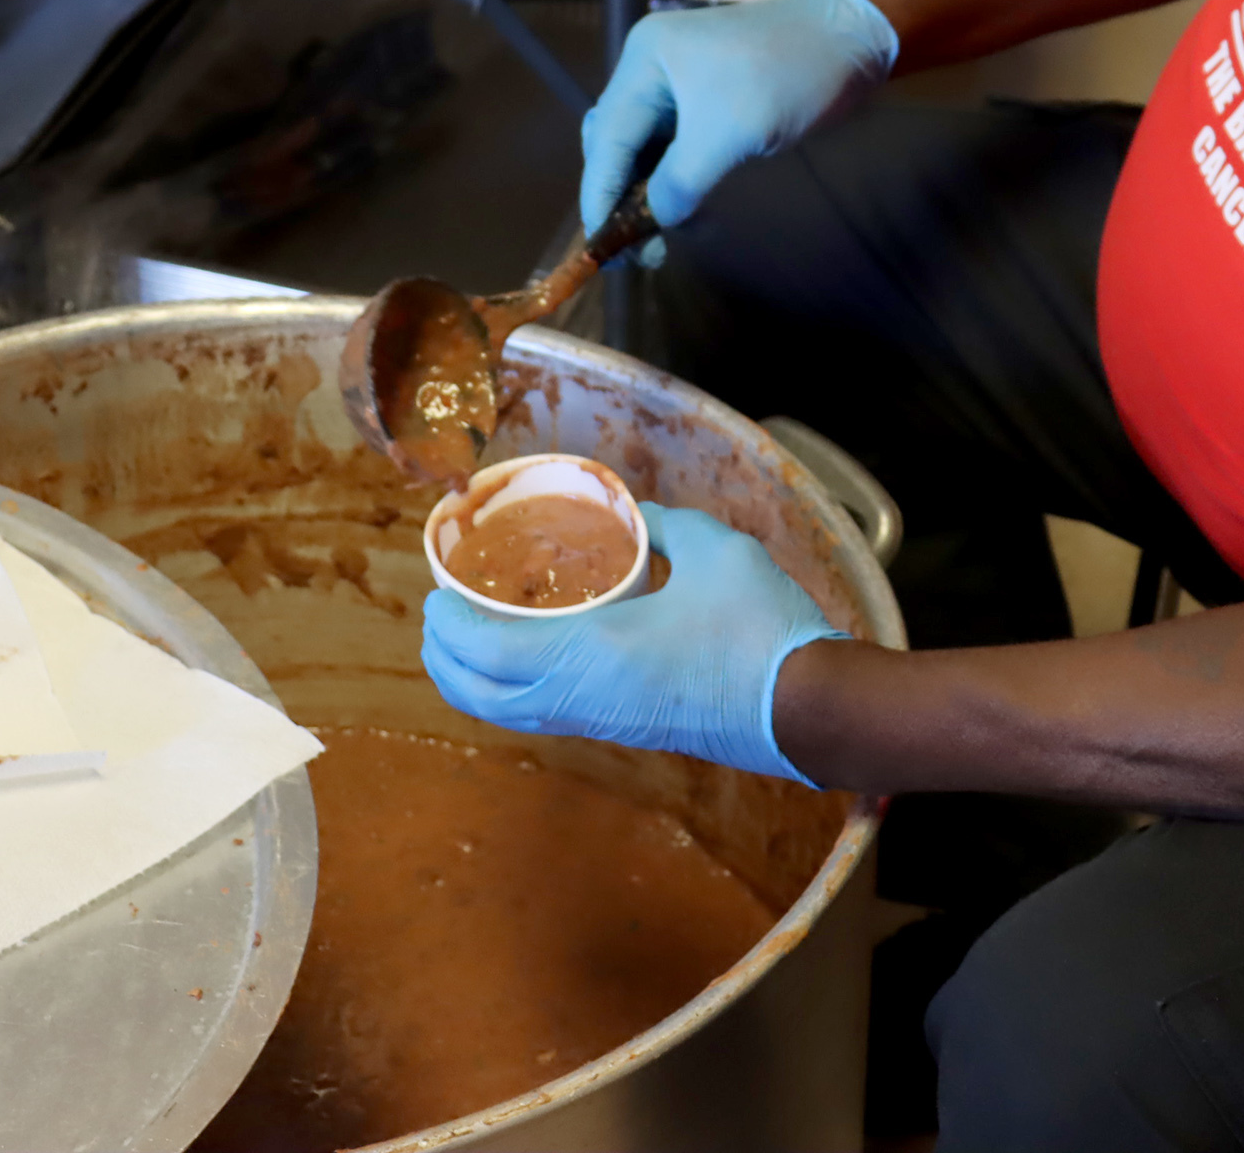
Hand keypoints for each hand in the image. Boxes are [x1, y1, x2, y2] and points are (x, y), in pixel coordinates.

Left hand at [420, 504, 847, 785]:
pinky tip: (529, 658)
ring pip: (509, 715)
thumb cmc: (760, 628)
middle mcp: (581, 696)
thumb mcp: (713, 549)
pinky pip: (542, 717)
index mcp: (588, 652)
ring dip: (474, 683)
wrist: (808, 708)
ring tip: (470, 640)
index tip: (435, 591)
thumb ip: (664, 524)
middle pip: (481, 696)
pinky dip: (511, 693)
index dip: (449, 623)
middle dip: (445, 659)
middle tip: (439, 617)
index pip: (485, 648)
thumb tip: (635, 512)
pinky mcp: (624, 731)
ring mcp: (602, 722)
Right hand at [579, 0, 900, 247]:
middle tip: (634, 252)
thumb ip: (681, 181)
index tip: (598, 247)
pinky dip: (669, 180)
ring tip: (655, 242)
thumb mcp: (730, 133)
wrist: (854, 39)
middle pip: (614, 141)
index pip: (607, 136)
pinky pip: (671, 145)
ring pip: (642, 147)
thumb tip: (653, 219)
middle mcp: (652, 67)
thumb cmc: (789, 76)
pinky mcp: (706, 98)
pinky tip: (676, 211)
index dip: (599, 194)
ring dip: (645, 193)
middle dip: (619, 196)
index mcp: (646, 61)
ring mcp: (678, 82)